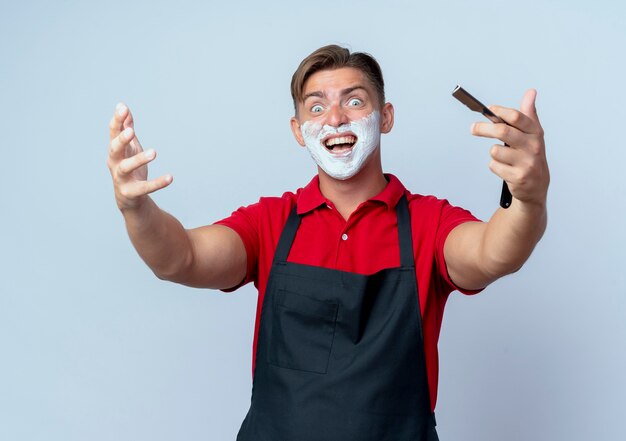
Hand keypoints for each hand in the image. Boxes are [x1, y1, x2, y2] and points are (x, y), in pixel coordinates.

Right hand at [107, 103, 171, 210]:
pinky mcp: (131, 192)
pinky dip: (157, 183)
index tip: (123, 108)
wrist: (129, 198)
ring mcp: (121, 178)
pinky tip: (170, 178)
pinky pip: (145, 188)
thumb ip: (126, 128)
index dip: (117, 121)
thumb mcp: (129, 147)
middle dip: (121, 140)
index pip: (113, 133)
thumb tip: (123, 107)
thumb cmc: (129, 168)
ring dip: (138, 159)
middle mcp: (114, 163)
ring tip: (154, 152)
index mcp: (115, 150)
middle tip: (131, 131)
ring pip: (126, 168)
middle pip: (114, 149)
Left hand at [471, 89, 548, 206]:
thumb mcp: (533, 134)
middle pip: (502, 131)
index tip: (489, 109)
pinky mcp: (518, 177)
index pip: (517, 117)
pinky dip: (495, 166)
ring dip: (494, 153)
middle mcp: (533, 147)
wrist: (537, 186)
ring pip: (494, 151)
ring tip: (503, 157)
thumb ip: (529, 114)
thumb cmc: (531, 156)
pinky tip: (505, 168)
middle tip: (473, 128)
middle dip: (483, 128)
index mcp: (536, 133)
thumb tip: (530, 92)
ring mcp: (526, 163)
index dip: (499, 111)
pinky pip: (494, 165)